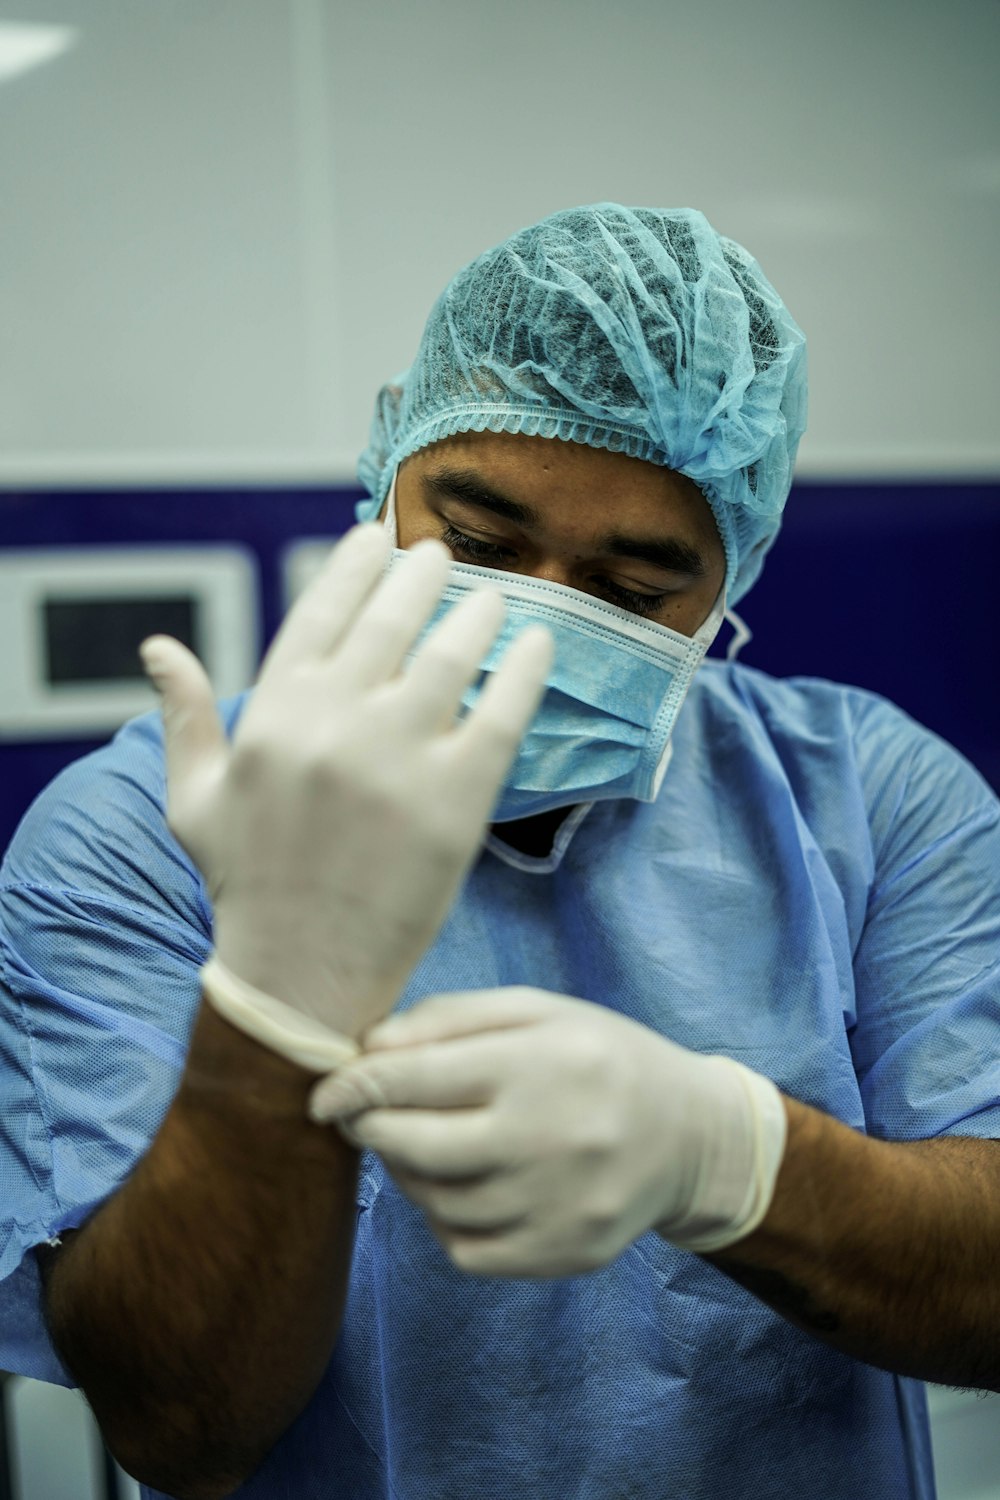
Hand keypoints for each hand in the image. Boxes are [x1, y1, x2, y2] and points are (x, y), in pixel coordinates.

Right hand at [140, 525, 551, 1038]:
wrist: (301, 976)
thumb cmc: (248, 884)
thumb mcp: (195, 798)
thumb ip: (183, 717)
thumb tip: (158, 647)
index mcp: (272, 714)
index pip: (320, 611)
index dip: (352, 565)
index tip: (375, 534)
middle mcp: (333, 724)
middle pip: (392, 620)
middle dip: (421, 575)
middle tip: (443, 555)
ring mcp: (397, 760)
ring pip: (452, 656)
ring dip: (478, 612)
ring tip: (495, 597)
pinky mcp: (455, 802)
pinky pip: (502, 715)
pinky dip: (524, 672)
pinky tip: (539, 644)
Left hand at [309, 987, 787, 1274]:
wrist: (690, 1136)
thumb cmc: (599, 1057)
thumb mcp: (536, 1010)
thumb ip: (449, 1019)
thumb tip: (367, 1049)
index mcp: (537, 1063)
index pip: (413, 1078)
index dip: (353, 1085)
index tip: (324, 1093)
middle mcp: (547, 1138)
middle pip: (413, 1147)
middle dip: (371, 1129)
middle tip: (362, 1117)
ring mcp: (555, 1205)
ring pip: (434, 1202)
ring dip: (409, 1173)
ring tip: (428, 1143)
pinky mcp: (560, 1254)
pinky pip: (464, 1247)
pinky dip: (447, 1218)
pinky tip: (467, 1185)